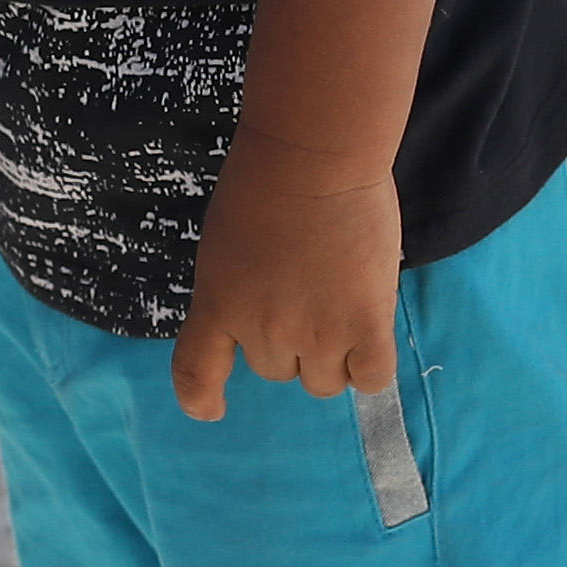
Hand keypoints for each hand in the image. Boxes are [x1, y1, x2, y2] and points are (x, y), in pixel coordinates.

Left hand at [168, 129, 398, 421]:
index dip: (200, 398)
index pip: (195, 371)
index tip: (211, 409)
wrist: (313, 157)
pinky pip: (370, 377)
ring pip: (323, 381)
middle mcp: (261, 329)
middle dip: (291, 343)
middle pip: (276, 371)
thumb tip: (272, 307)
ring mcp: (314, 332)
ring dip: (333, 355)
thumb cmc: (266, 177)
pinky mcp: (364, 324)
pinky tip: (371, 339)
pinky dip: (369, 367)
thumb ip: (240, 284)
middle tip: (309, 292)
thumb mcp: (228, 239)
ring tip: (344, 304)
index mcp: (218, 303)